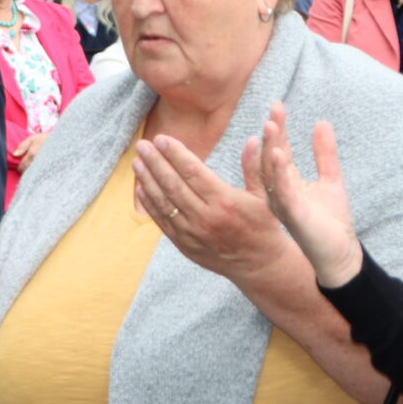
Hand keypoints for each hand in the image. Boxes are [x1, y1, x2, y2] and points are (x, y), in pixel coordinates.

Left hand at [12, 132, 47, 173]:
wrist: (61, 140)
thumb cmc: (45, 138)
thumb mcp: (32, 139)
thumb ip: (22, 146)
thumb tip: (15, 154)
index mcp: (32, 154)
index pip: (22, 166)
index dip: (19, 168)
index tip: (20, 167)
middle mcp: (38, 162)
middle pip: (28, 172)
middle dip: (25, 171)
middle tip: (26, 169)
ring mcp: (44, 166)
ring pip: (34, 174)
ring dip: (32, 173)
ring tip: (32, 170)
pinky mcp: (50, 168)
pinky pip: (42, 174)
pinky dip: (39, 174)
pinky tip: (40, 171)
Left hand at [132, 130, 289, 284]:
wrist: (258, 265)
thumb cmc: (263, 225)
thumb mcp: (265, 195)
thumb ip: (254, 167)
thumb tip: (254, 139)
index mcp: (224, 202)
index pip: (193, 172)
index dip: (175, 153)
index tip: (161, 138)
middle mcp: (205, 218)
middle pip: (173, 185)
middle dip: (155, 162)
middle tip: (142, 144)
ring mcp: (192, 233)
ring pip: (163, 202)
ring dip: (147, 180)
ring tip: (137, 161)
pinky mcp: (184, 245)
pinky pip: (162, 221)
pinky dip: (149, 203)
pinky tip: (140, 187)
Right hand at [249, 101, 363, 286]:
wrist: (340, 254)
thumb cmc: (332, 222)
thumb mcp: (331, 179)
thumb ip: (325, 154)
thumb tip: (321, 122)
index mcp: (287, 183)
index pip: (280, 150)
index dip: (279, 129)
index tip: (278, 106)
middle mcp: (280, 192)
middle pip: (271, 157)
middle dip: (272, 133)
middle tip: (274, 109)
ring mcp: (284, 204)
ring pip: (271, 173)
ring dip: (270, 148)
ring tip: (270, 124)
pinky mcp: (292, 216)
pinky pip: (282, 192)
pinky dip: (279, 173)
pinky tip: (280, 154)